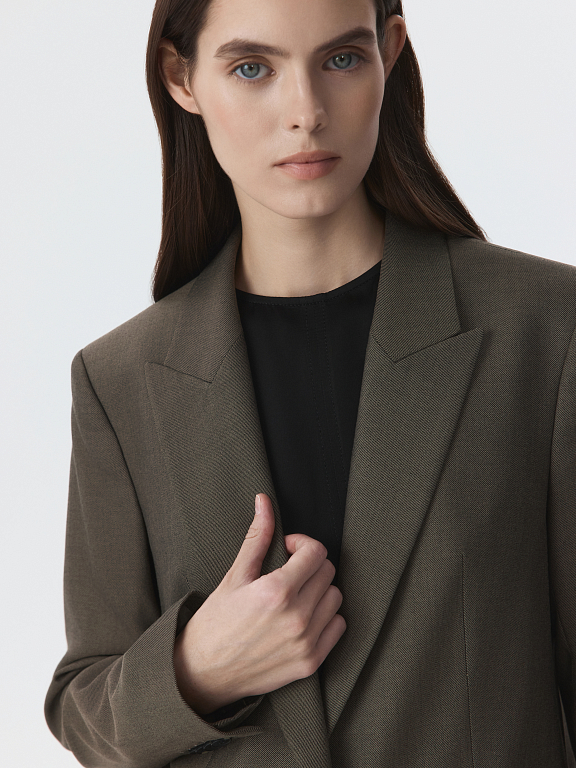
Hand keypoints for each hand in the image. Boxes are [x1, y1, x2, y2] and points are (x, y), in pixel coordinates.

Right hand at [173, 492, 345, 714]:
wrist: (203, 673)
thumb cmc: (215, 622)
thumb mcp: (234, 575)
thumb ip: (257, 537)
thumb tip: (264, 501)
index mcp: (276, 592)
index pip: (316, 552)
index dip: (301, 544)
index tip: (287, 550)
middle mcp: (296, 618)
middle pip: (327, 572)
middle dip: (309, 565)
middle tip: (287, 571)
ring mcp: (306, 643)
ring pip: (335, 597)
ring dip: (319, 590)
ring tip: (294, 595)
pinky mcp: (310, 663)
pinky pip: (338, 627)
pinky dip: (326, 617)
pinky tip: (303, 616)